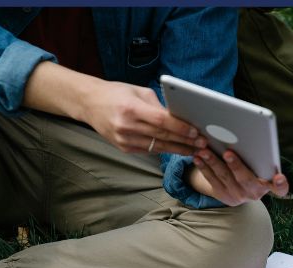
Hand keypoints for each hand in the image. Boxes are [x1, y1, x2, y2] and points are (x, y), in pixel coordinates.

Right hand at [79, 80, 205, 154]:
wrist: (90, 104)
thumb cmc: (116, 93)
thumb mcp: (138, 92)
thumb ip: (158, 105)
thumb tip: (180, 117)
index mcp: (131, 109)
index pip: (161, 121)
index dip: (180, 128)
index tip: (196, 132)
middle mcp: (126, 126)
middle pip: (162, 136)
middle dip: (185, 141)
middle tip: (203, 144)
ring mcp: (124, 139)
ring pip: (158, 147)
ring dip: (179, 149)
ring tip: (196, 150)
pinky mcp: (124, 147)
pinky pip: (149, 150)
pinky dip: (165, 150)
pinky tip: (179, 150)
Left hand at [189, 148, 287, 205]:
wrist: (240, 186)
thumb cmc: (253, 165)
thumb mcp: (259, 162)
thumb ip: (258, 152)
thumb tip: (244, 130)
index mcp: (269, 183)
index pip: (280, 188)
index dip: (281, 184)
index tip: (280, 177)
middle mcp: (255, 192)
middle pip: (246, 179)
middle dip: (236, 165)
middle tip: (228, 152)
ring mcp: (238, 196)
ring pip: (224, 178)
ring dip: (213, 162)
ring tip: (204, 149)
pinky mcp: (223, 196)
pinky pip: (212, 181)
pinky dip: (204, 168)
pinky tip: (197, 157)